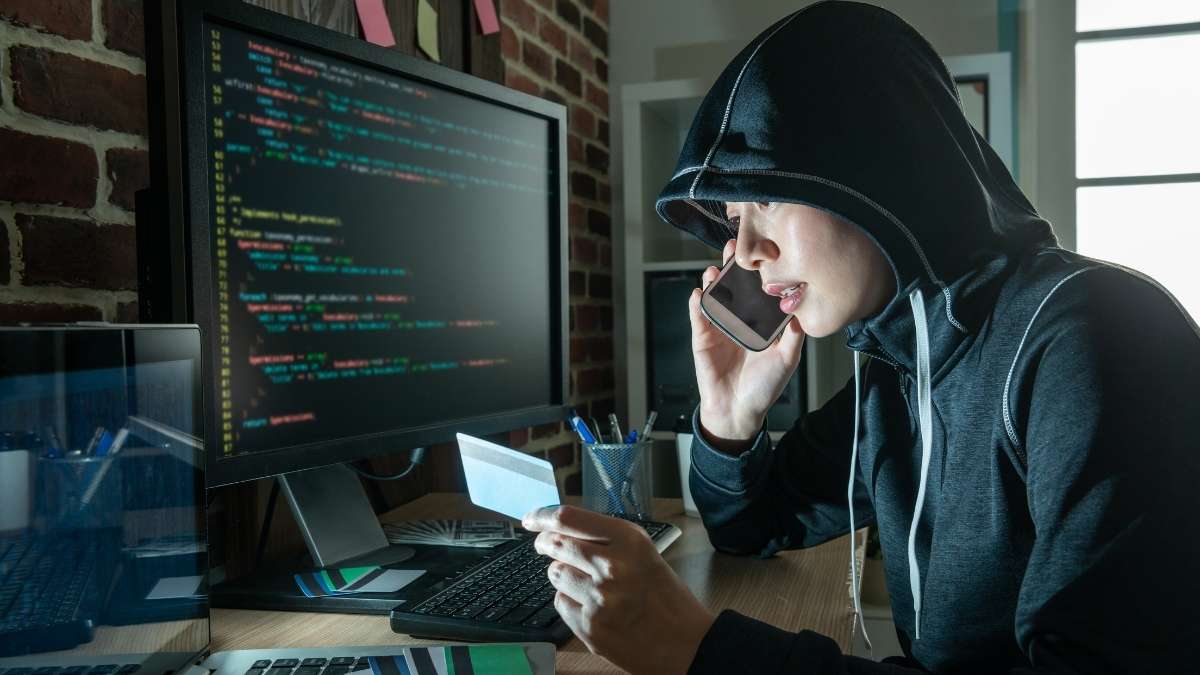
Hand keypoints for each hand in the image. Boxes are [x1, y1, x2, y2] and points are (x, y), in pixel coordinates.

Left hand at [523, 505, 715, 674]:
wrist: (686, 643)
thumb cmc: (666, 597)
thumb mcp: (644, 554)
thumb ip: (606, 539)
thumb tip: (561, 528)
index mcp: (629, 541)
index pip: (567, 518)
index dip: (542, 516)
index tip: (531, 519)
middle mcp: (612, 566)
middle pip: (556, 543)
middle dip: (546, 544)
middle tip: (546, 546)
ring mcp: (598, 598)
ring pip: (555, 574)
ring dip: (562, 575)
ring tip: (586, 583)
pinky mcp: (590, 627)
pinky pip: (561, 603)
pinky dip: (570, 602)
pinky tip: (592, 606)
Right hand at [690, 239, 805, 450]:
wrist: (738, 410)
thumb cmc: (764, 387)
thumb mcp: (787, 359)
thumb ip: (794, 335)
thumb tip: (802, 310)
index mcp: (759, 322)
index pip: (758, 290)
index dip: (758, 272)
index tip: (763, 253)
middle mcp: (739, 320)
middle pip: (734, 287)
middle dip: (733, 267)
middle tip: (734, 248)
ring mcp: (719, 327)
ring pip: (715, 296)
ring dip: (713, 281)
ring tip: (715, 268)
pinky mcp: (702, 338)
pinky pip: (698, 316)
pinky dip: (697, 303)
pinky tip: (699, 292)